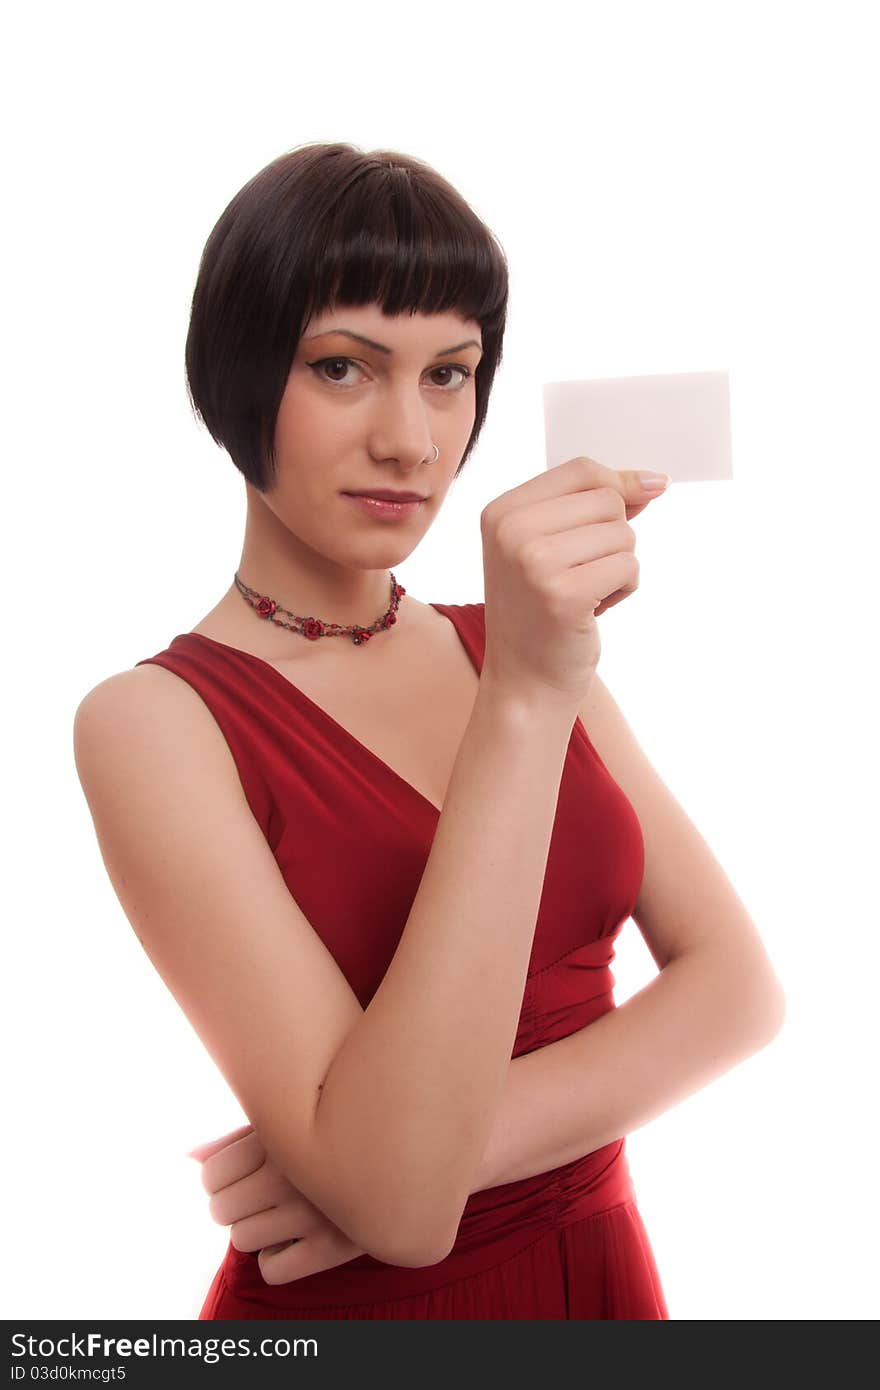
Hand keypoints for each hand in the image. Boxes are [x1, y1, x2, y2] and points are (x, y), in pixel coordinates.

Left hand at [188, 1124, 367, 1285]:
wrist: (405, 1155)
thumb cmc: (332, 1134)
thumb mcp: (288, 1125)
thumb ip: (237, 1139)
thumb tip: (191, 1157)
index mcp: (279, 1136)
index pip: (210, 1174)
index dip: (219, 1178)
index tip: (241, 1174)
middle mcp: (293, 1174)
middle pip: (220, 1210)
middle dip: (234, 1204)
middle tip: (260, 1195)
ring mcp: (313, 1213)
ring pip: (241, 1240)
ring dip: (255, 1229)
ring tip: (280, 1213)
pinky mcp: (332, 1247)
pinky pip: (272, 1269)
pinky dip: (277, 1259)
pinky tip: (295, 1238)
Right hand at [480, 456, 668, 703]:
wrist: (525, 681)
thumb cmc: (542, 611)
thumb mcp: (552, 548)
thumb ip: (594, 508)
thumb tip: (653, 482)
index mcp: (501, 512)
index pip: (581, 470)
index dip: (620, 483)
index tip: (646, 496)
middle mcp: (511, 531)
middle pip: (607, 500)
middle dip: (615, 536)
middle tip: (585, 572)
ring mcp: (534, 562)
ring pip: (623, 534)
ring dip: (619, 566)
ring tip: (586, 593)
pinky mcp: (564, 594)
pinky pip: (629, 567)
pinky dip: (624, 589)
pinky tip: (595, 610)